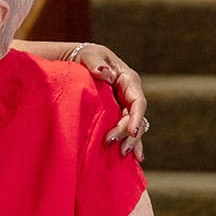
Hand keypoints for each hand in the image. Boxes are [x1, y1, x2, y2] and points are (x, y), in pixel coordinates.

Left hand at [74, 44, 148, 159]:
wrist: (78, 61)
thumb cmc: (85, 56)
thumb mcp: (90, 56)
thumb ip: (96, 63)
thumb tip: (104, 72)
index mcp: (128, 80)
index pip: (138, 101)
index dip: (135, 118)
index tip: (130, 131)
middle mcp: (130, 94)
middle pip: (135, 118)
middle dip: (127, 133)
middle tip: (111, 144)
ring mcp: (125, 106)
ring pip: (134, 127)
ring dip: (131, 141)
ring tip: (123, 155)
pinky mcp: (117, 114)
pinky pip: (127, 131)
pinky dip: (131, 143)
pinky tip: (135, 158)